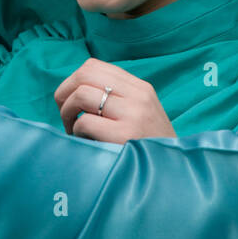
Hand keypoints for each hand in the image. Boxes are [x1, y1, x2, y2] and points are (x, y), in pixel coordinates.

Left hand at [54, 58, 176, 142]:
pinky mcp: (124, 135)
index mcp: (140, 88)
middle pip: (84, 75)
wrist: (173, 172)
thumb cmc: (148, 146)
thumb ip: (116, 98)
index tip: (69, 100)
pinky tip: (86, 142)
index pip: (93, 66)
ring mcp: (133, 115)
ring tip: (73, 130)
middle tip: (65, 115)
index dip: (72, 81)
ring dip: (67, 114)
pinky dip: (76, 133)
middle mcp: (138, 96)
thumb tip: (74, 89)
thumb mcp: (140, 113)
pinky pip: (85, 122)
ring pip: (81, 96)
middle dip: (64, 94)